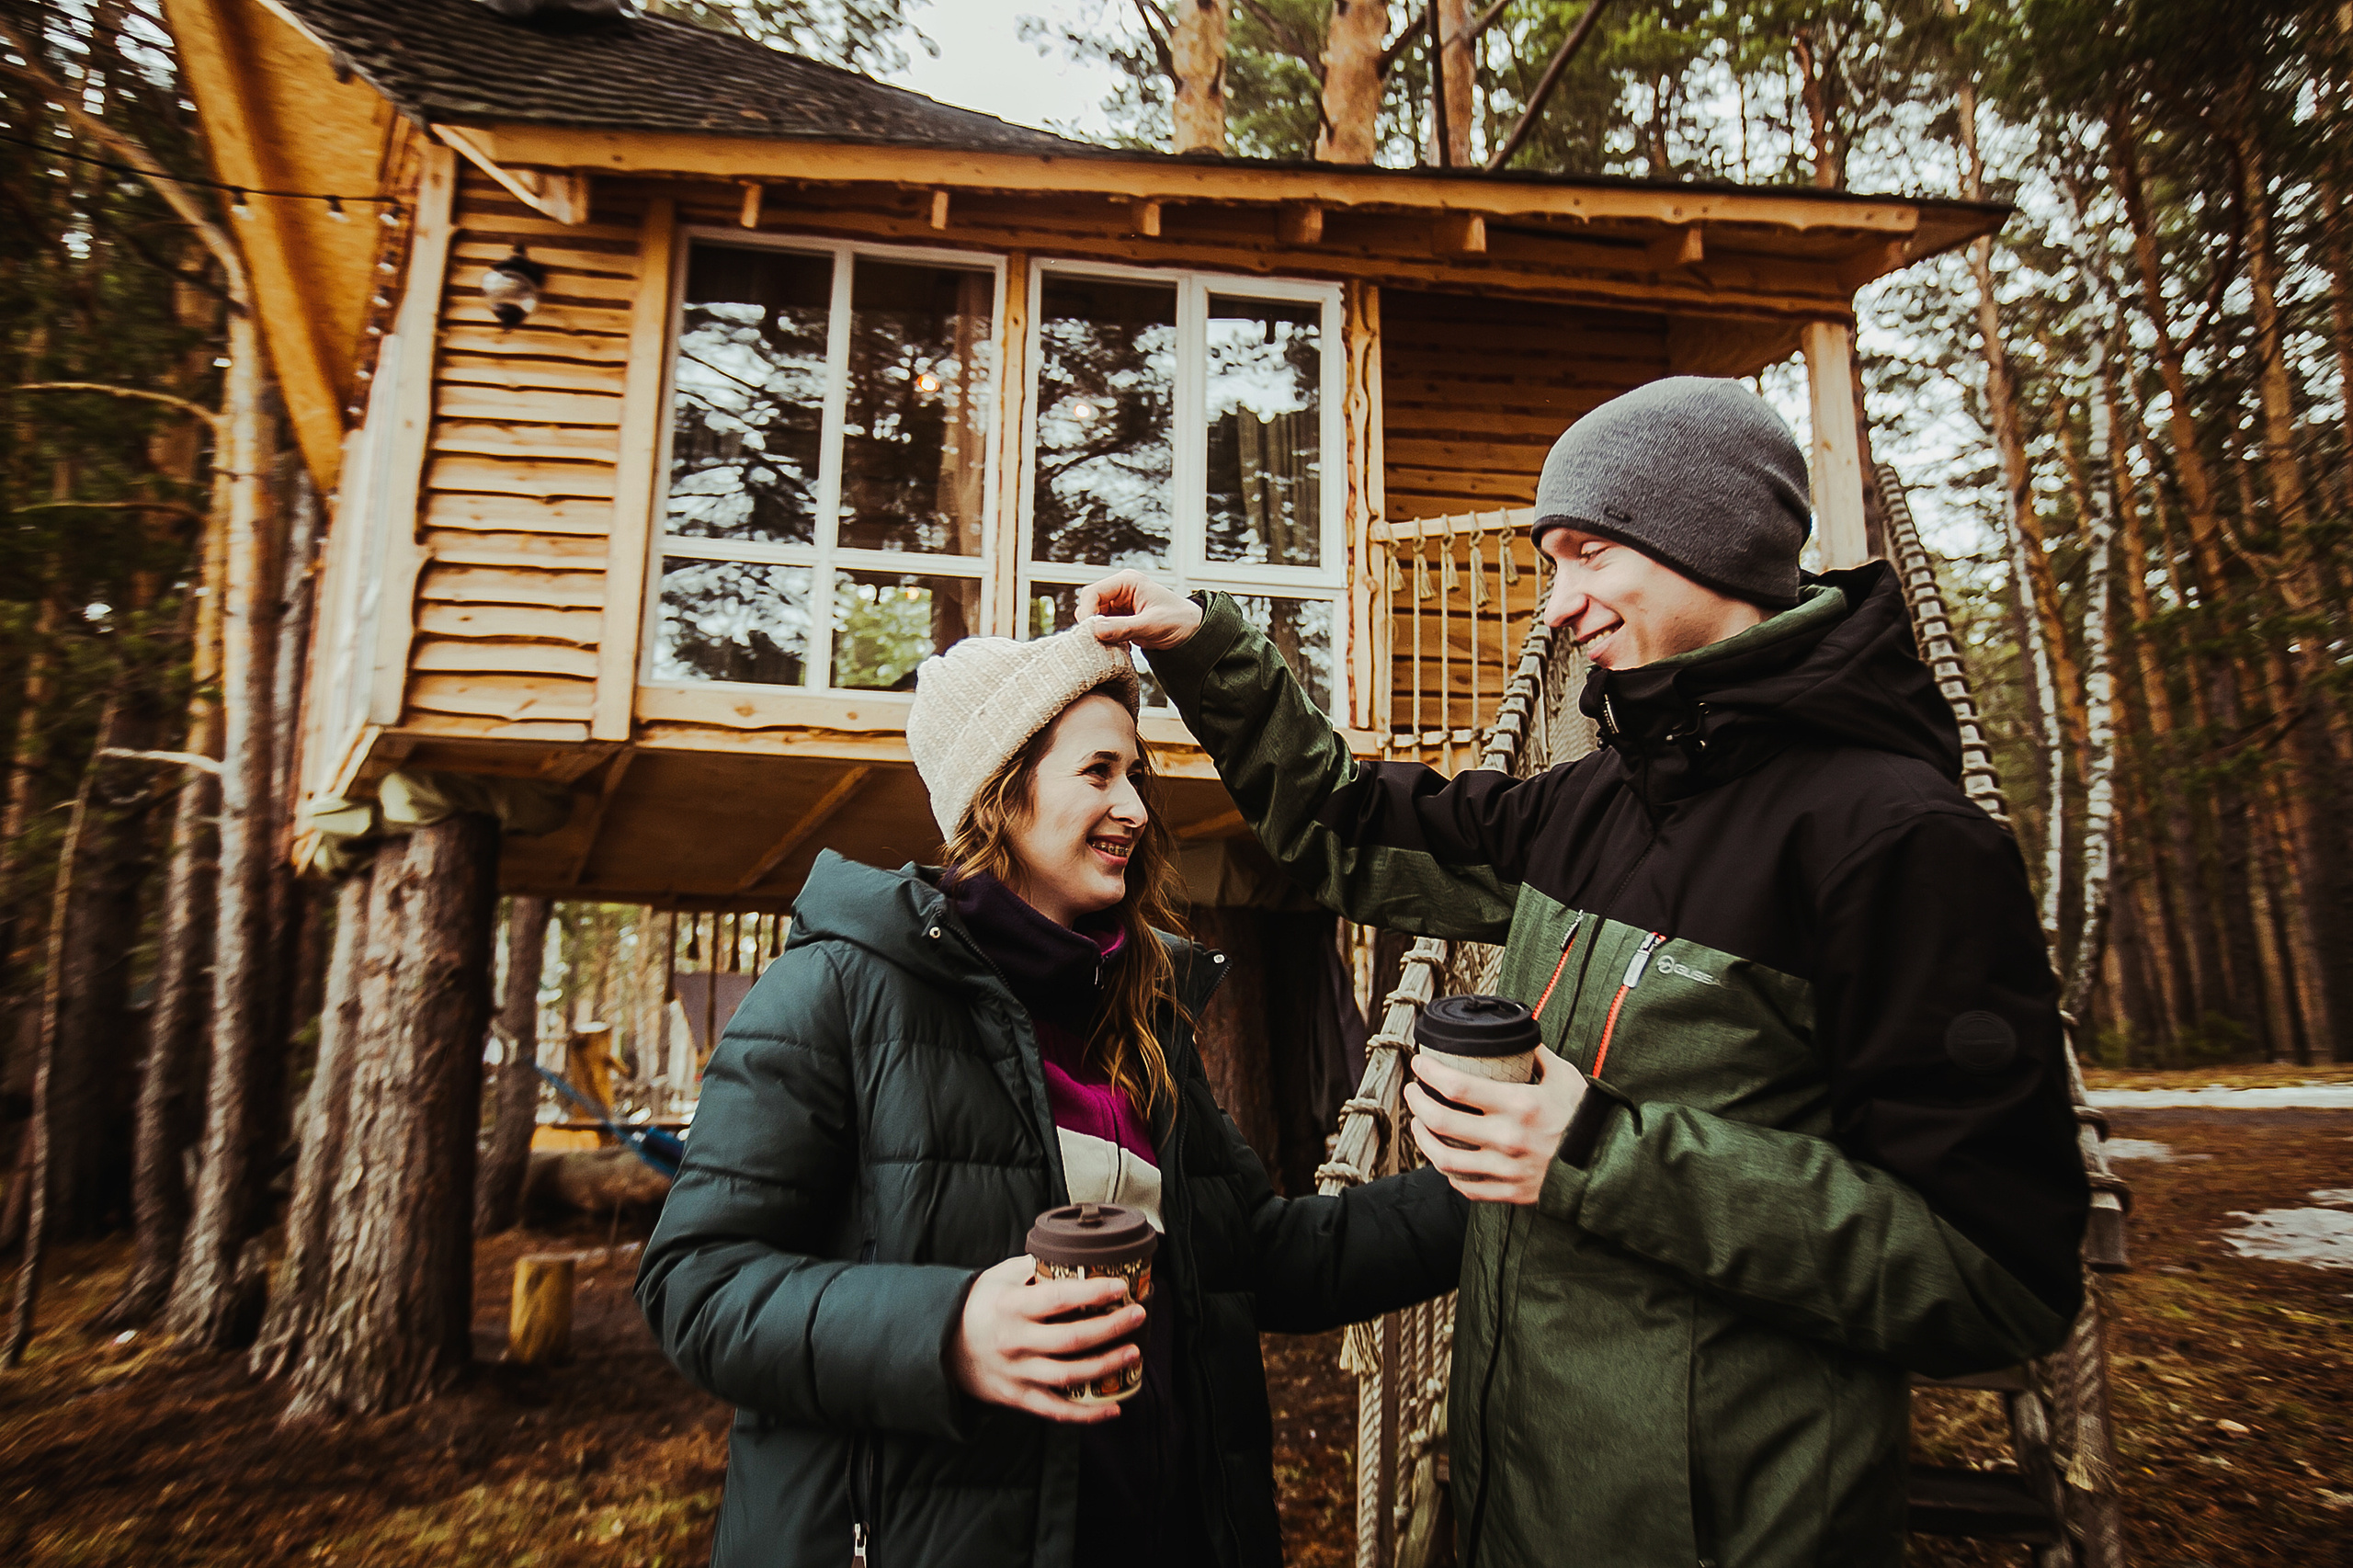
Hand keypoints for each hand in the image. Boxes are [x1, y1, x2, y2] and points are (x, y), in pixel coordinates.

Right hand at [947, 1254, 1143, 1423]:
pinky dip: (1087, 1415)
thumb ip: (1035, 1267)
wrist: (941, 1345)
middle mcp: (1014, 1341)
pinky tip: (1114, 1408)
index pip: (1057, 1298)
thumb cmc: (979, 1306)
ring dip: (1106, 1366)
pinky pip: (1056, 1410)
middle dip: (1111, 1328)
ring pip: (1069, 1376)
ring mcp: (1017, 1373)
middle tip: (1137, 1315)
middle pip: (1071, 1339)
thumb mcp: (1000, 1277)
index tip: (1120, 1286)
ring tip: (1133, 1353)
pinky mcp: (1017, 1397)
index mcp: (1011, 1307)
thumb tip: (1076, 1256)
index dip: (1092, 1292)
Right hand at [1077, 571, 1201, 649]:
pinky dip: (1104, 639)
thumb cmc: (1179, 621)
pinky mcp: (1120, 620)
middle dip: (1090, 624)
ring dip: (1097, 633)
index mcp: (1127, 582)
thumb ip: (1123, 627)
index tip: (1089, 632)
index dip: (1087, 612)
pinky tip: (1115, 647)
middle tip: (1096, 643)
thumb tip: (1096, 630)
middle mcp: (1119, 591)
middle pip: (1089, 605)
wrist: (1193, 632)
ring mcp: (1118, 605)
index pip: (1093, 593)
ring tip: (1109, 645)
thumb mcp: (1152, 624)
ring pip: (1093, 618)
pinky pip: (1102, 628)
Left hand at [1403, 1046, 1585, 1205]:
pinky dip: (1447, 1172)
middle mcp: (1508, 1138)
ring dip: (1422, 1138)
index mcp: (1520, 1104)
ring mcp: (1506, 1169)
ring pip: (1444, 1158)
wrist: (1608, 1163)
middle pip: (1441, 1121)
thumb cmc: (1585, 1117)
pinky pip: (1465, 1185)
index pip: (1457, 1086)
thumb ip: (1535, 1055)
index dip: (1429, 1073)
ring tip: (1419, 1124)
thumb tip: (1513, 1035)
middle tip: (1413, 1091)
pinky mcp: (1509, 1192)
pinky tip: (1442, 1157)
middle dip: (1417, 1102)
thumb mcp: (1564, 1076)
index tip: (1419, 1064)